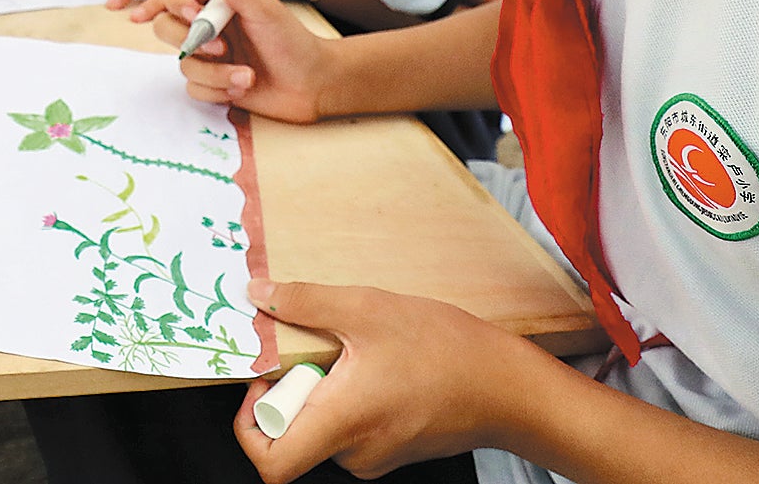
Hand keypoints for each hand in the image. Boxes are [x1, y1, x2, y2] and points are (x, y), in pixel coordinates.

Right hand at [143, 0, 332, 123]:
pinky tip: (242, 87)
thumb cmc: (292, 41)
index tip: (195, 13)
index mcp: (217, 0)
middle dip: (190, 41)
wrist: (311, 85)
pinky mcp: (211, 82)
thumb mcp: (263, 5)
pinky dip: (218, 90)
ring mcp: (208, 55)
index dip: (177, 0)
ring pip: (183, 62)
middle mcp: (207, 25)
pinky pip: (193, 87)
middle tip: (222, 48)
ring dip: (215, 73)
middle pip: (165, 25)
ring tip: (247, 76)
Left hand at [232, 281, 547, 481]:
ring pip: (324, 425)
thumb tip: (259, 295)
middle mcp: (355, 452)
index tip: (261, 383)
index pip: (272, 463)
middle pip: (294, 435)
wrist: (509, 388)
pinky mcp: (393, 449)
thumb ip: (306, 301)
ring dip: (324, 388)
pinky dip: (349, 395)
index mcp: (343, 424)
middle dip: (293, 389)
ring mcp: (376, 455)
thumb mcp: (368, 309)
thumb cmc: (449, 352)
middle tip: (316, 349)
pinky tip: (377, 364)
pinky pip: (351, 426)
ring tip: (355, 351)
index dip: (249, 427)